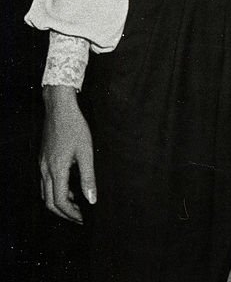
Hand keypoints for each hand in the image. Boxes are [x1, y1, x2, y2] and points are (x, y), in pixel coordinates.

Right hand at [40, 85, 96, 222]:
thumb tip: (92, 199)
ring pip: (45, 193)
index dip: (72, 213)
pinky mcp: (43, 159)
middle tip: (79, 217)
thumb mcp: (86, 151)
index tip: (84, 218)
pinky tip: (69, 186)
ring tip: (76, 204)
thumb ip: (88, 177)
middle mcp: (45, 170)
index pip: (60, 202)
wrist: (59, 108)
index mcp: (56, 170)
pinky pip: (45, 182)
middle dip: (64, 213)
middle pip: (49, 202)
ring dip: (58, 202)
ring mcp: (42, 164)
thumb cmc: (74, 127)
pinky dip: (55, 190)